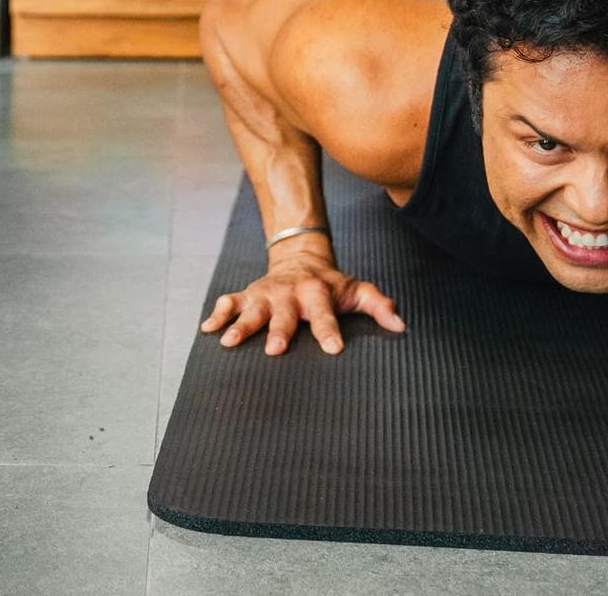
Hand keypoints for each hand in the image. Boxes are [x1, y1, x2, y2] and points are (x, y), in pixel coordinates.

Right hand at [200, 252, 404, 356]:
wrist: (299, 257)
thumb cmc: (330, 285)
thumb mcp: (356, 289)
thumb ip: (378, 304)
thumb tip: (400, 325)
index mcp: (317, 293)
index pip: (326, 314)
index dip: (329, 330)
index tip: (333, 349)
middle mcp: (289, 293)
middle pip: (285, 314)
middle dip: (279, 331)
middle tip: (276, 350)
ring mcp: (266, 294)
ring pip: (252, 309)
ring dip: (241, 325)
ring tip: (230, 342)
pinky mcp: (248, 295)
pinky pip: (229, 302)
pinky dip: (217, 314)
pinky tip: (208, 330)